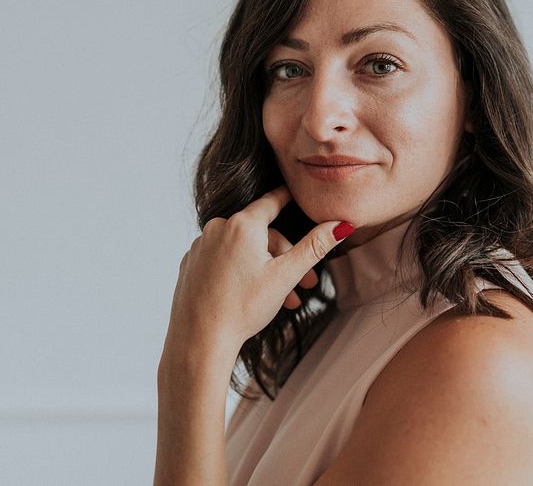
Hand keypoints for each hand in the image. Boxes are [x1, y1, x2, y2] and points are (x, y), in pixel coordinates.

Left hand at [164, 185, 352, 356]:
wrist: (199, 340)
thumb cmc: (244, 308)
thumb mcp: (286, 276)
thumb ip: (315, 246)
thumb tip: (342, 224)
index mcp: (242, 225)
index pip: (272, 201)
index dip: (288, 197)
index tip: (296, 192)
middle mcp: (217, 227)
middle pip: (261, 233)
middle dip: (285, 256)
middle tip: (305, 284)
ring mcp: (201, 245)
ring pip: (242, 248)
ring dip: (265, 267)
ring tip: (281, 298)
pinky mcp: (190, 263)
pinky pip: (222, 258)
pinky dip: (240, 270)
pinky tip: (249, 293)